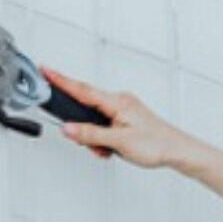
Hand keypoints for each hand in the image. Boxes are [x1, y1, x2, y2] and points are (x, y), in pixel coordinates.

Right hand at [41, 67, 196, 168]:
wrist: (178, 150)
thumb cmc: (156, 144)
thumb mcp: (118, 142)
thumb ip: (90, 134)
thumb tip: (69, 129)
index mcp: (116, 102)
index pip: (81, 89)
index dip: (60, 80)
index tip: (44, 70)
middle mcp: (119, 101)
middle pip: (86, 108)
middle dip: (82, 128)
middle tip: (90, 143)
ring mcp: (123, 110)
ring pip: (95, 121)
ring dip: (95, 138)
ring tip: (108, 150)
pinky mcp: (126, 119)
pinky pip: (105, 126)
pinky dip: (104, 140)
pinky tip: (113, 149)